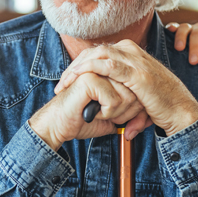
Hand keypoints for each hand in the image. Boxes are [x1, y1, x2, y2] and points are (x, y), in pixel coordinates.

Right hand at [29, 72, 146, 150]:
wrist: (57, 127)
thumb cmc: (81, 122)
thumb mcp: (111, 119)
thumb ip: (127, 115)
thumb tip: (141, 119)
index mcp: (111, 74)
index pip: (138, 90)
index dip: (134, 110)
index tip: (119, 119)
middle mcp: (106, 69)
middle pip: (136, 92)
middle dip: (126, 113)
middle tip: (106, 117)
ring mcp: (97, 70)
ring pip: (128, 95)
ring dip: (116, 113)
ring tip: (98, 114)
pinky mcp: (90, 78)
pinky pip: (114, 99)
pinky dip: (106, 113)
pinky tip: (92, 112)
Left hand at [55, 40, 197, 136]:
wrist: (181, 111)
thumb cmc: (161, 105)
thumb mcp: (137, 94)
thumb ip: (122, 95)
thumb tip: (114, 116)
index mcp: (132, 53)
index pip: (98, 52)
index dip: (80, 64)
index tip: (67, 81)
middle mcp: (133, 51)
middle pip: (95, 50)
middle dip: (75, 65)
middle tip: (61, 83)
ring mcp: (136, 60)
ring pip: (98, 53)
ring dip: (78, 67)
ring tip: (65, 82)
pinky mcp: (136, 73)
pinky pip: (107, 65)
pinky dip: (90, 70)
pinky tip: (79, 79)